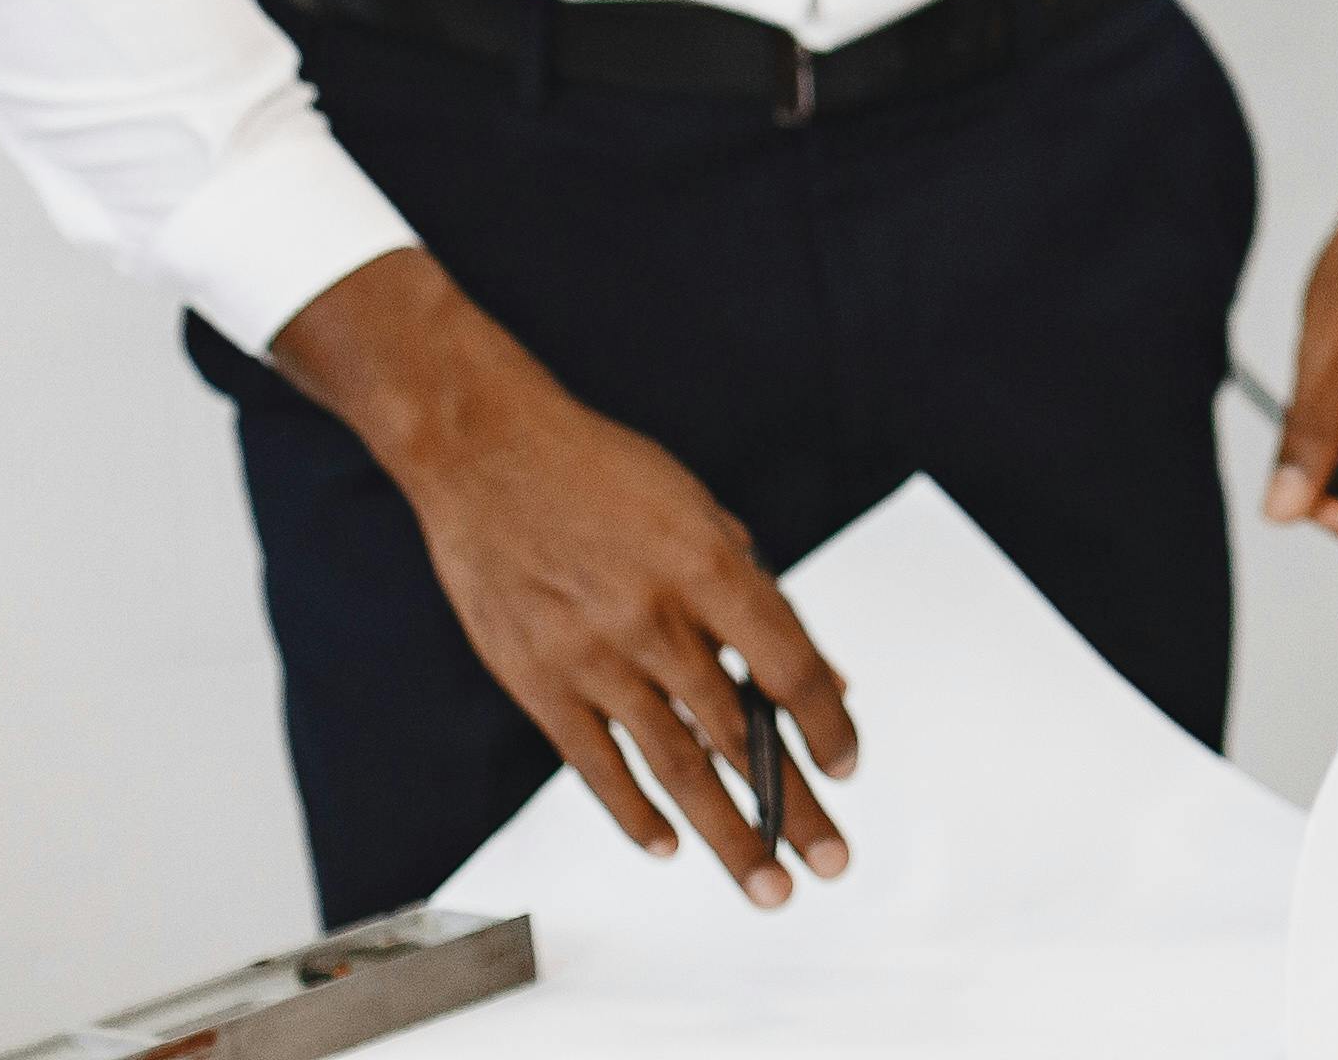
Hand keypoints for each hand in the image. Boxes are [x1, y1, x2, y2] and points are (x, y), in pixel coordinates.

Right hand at [273, 249, 854, 906]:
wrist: (488, 452)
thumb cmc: (604, 475)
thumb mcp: (702, 513)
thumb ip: (757, 600)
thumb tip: (818, 679)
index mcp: (710, 567)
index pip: (789, 667)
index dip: (827, 726)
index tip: (850, 766)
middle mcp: (656, 620)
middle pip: (740, 733)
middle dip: (792, 808)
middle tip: (828, 863)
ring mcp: (593, 657)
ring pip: (676, 766)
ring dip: (727, 833)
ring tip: (765, 884)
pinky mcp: (538, 681)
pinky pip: (596, 765)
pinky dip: (635, 812)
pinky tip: (669, 846)